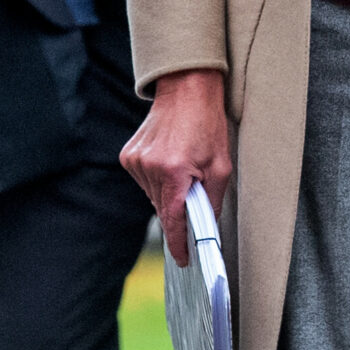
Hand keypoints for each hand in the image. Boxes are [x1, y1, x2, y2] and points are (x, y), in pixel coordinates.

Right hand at [120, 68, 232, 265]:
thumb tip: (206, 231)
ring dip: (167, 192)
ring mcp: (135, 162)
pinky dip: (157, 179)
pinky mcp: (128, 155)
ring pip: (152, 196)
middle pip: (163, 209)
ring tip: (182, 168)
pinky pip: (143, 181)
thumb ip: (211, 202)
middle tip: (193, 196)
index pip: (172, 221)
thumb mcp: (221, 166)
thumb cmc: (207, 125)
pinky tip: (169, 160)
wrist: (186, 89)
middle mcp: (150, 168)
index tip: (182, 260)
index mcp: (175, 172)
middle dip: (178, 210)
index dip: (178, 244)